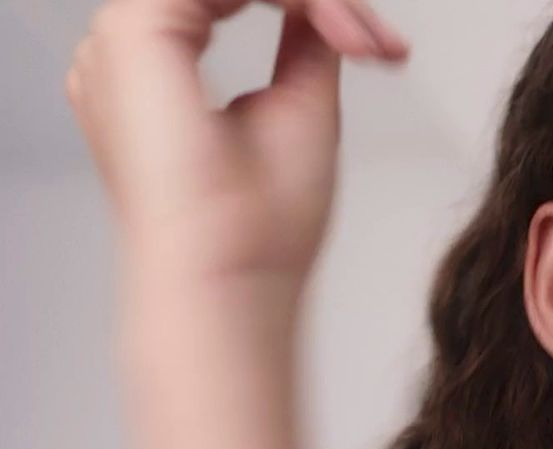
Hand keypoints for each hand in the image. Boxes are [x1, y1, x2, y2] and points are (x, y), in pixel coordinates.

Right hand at [66, 0, 407, 297]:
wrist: (236, 273)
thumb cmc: (262, 226)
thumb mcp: (300, 104)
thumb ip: (303, 40)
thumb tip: (317, 5)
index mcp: (156, 62)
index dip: (316, 8)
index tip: (383, 49)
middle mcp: (130, 44)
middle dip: (321, 0)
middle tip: (379, 43)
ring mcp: (124, 34)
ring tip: (366, 44)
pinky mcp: (137, 28)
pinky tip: (340, 31)